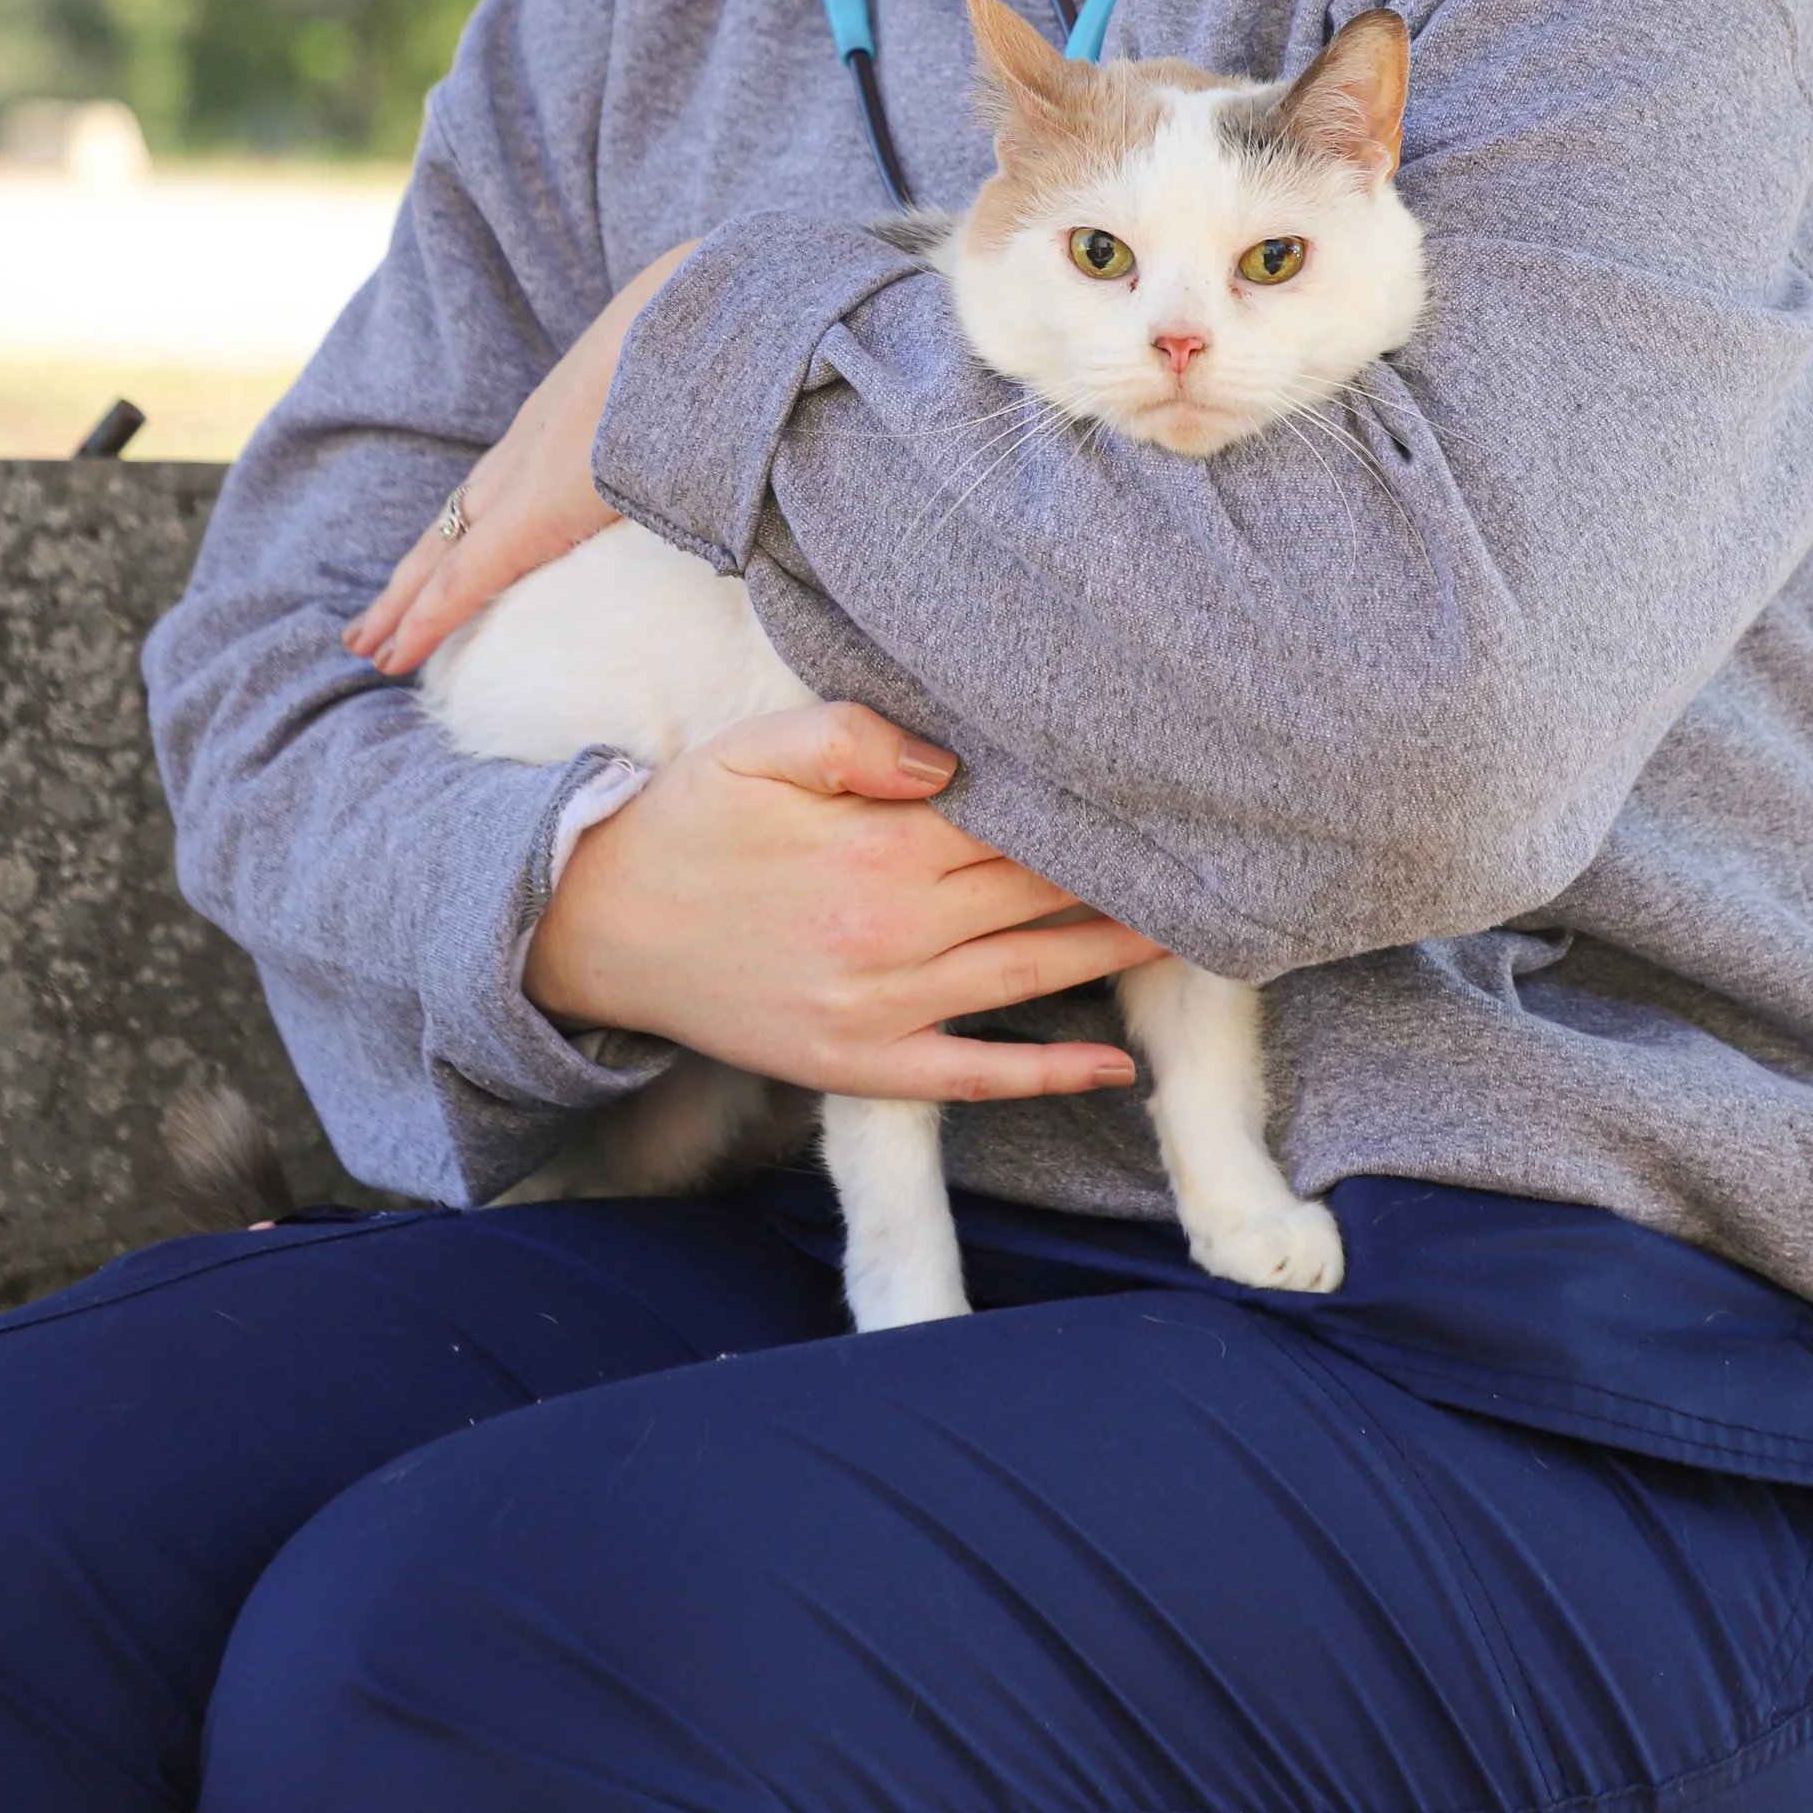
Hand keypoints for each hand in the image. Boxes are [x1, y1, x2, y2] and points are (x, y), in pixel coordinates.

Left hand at [348, 245, 694, 677]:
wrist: (716, 315)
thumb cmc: (729, 345)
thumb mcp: (707, 384)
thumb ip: (708, 423)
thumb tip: (749, 451)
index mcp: (573, 410)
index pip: (504, 477)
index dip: (473, 521)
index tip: (448, 553)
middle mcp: (535, 438)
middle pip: (458, 516)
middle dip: (417, 569)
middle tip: (378, 619)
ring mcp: (527, 470)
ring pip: (441, 548)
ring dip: (405, 598)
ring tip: (368, 645)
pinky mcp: (532, 509)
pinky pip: (464, 576)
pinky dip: (427, 616)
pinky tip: (394, 653)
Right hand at [525, 700, 1160, 1100]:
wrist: (596, 929)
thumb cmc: (688, 824)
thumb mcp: (757, 752)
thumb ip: (855, 736)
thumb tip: (954, 757)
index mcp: (877, 847)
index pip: (1019, 822)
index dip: (1096, 807)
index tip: (1169, 786)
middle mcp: (894, 933)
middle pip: (1041, 895)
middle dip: (1126, 872)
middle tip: (1216, 852)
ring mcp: (881, 1009)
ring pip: (1030, 976)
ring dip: (1119, 956)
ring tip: (1203, 934)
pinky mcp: (861, 1066)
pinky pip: (974, 1076)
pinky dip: (1050, 1074)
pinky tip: (1117, 1069)